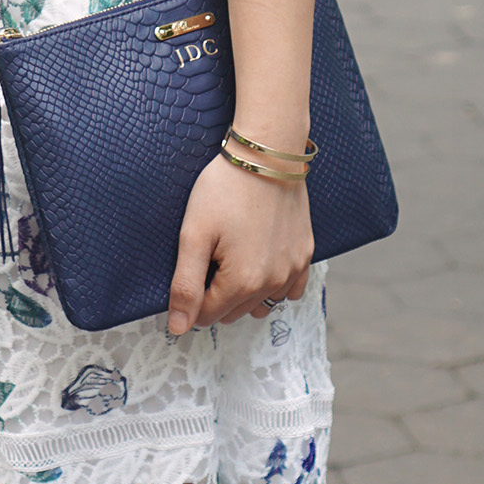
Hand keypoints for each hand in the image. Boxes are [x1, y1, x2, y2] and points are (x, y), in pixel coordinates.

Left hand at [167, 154, 313, 334]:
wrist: (267, 155)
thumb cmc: (225, 189)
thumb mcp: (194, 235)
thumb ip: (185, 285)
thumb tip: (179, 328)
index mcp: (242, 282)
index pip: (206, 315)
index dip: (191, 296)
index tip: (192, 264)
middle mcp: (272, 283)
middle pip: (232, 312)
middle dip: (215, 293)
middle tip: (211, 253)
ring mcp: (292, 271)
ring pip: (259, 304)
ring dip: (242, 293)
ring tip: (232, 255)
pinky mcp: (305, 255)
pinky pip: (288, 290)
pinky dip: (271, 285)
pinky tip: (259, 259)